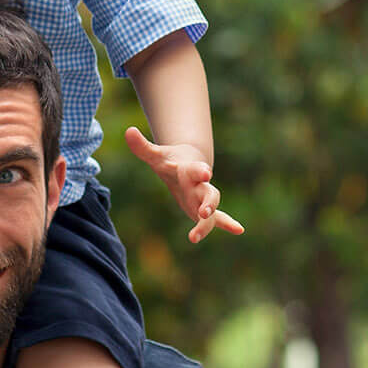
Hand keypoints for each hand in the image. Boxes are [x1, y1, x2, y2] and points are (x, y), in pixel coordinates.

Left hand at [125, 126, 244, 243]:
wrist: (187, 164)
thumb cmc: (169, 161)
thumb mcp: (156, 156)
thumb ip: (143, 146)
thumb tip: (128, 131)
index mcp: (190, 170)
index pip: (196, 170)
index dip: (200, 171)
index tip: (205, 173)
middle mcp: (200, 185)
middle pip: (209, 193)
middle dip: (209, 202)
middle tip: (203, 212)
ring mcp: (203, 198)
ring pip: (212, 210)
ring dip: (207, 222)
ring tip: (194, 237)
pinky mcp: (203, 209)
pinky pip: (218, 219)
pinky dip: (228, 224)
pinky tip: (239, 230)